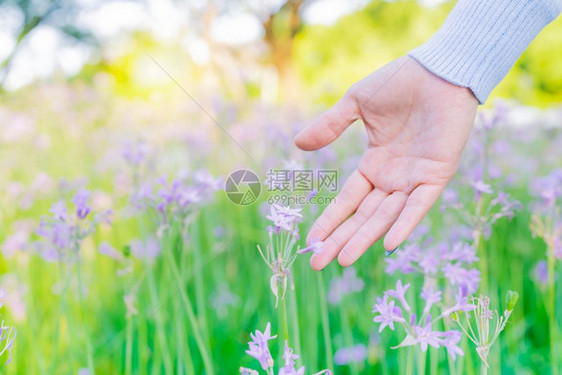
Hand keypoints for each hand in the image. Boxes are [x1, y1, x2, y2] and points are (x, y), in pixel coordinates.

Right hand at [294, 56, 477, 269]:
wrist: (439, 69)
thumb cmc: (400, 82)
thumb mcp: (357, 104)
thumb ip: (330, 125)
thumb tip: (298, 145)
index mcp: (375, 164)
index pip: (348, 200)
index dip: (330, 220)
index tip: (311, 241)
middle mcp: (393, 178)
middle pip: (363, 216)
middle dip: (341, 240)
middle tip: (317, 264)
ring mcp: (414, 179)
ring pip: (386, 216)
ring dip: (365, 238)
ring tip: (343, 260)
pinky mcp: (437, 174)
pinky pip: (419, 204)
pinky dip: (405, 223)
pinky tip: (389, 243)